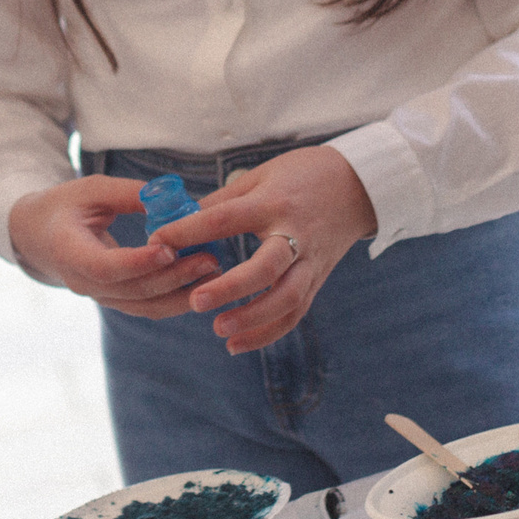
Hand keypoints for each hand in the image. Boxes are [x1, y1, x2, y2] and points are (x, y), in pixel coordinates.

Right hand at [7, 176, 220, 316]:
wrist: (37, 236)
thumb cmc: (63, 206)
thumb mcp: (89, 189)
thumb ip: (127, 194)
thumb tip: (170, 197)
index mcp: (69, 252)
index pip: (106, 267)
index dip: (138, 262)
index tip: (169, 248)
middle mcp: (83, 283)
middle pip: (133, 290)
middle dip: (174, 277)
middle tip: (209, 258)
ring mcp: (99, 297)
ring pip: (145, 306)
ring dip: (182, 293)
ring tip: (214, 272)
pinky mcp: (115, 300)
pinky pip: (148, 308)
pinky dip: (175, 299)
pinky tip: (202, 283)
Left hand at [159, 146, 376, 353]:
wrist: (360, 185)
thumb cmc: (303, 174)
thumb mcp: (261, 176)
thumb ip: (224, 201)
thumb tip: (182, 221)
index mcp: (273, 203)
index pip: (227, 219)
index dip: (191, 231)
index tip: (158, 242)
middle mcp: (295, 235)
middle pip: (266, 267)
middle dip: (232, 287)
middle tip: (197, 301)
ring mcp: (310, 261)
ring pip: (286, 298)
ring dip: (253, 318)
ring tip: (219, 330)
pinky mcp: (318, 279)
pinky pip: (295, 312)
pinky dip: (268, 332)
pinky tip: (237, 344)